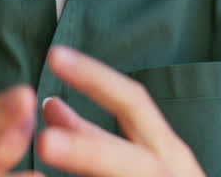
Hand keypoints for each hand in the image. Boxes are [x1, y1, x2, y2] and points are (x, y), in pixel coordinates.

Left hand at [37, 46, 204, 176]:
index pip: (132, 103)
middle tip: (45, 143)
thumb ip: (92, 136)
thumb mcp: (133, 159)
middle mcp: (174, 173)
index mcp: (167, 152)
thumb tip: (50, 105)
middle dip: (88, 151)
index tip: (54, 56)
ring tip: (50, 152)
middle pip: (133, 161)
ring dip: (90, 166)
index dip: (94, 78)